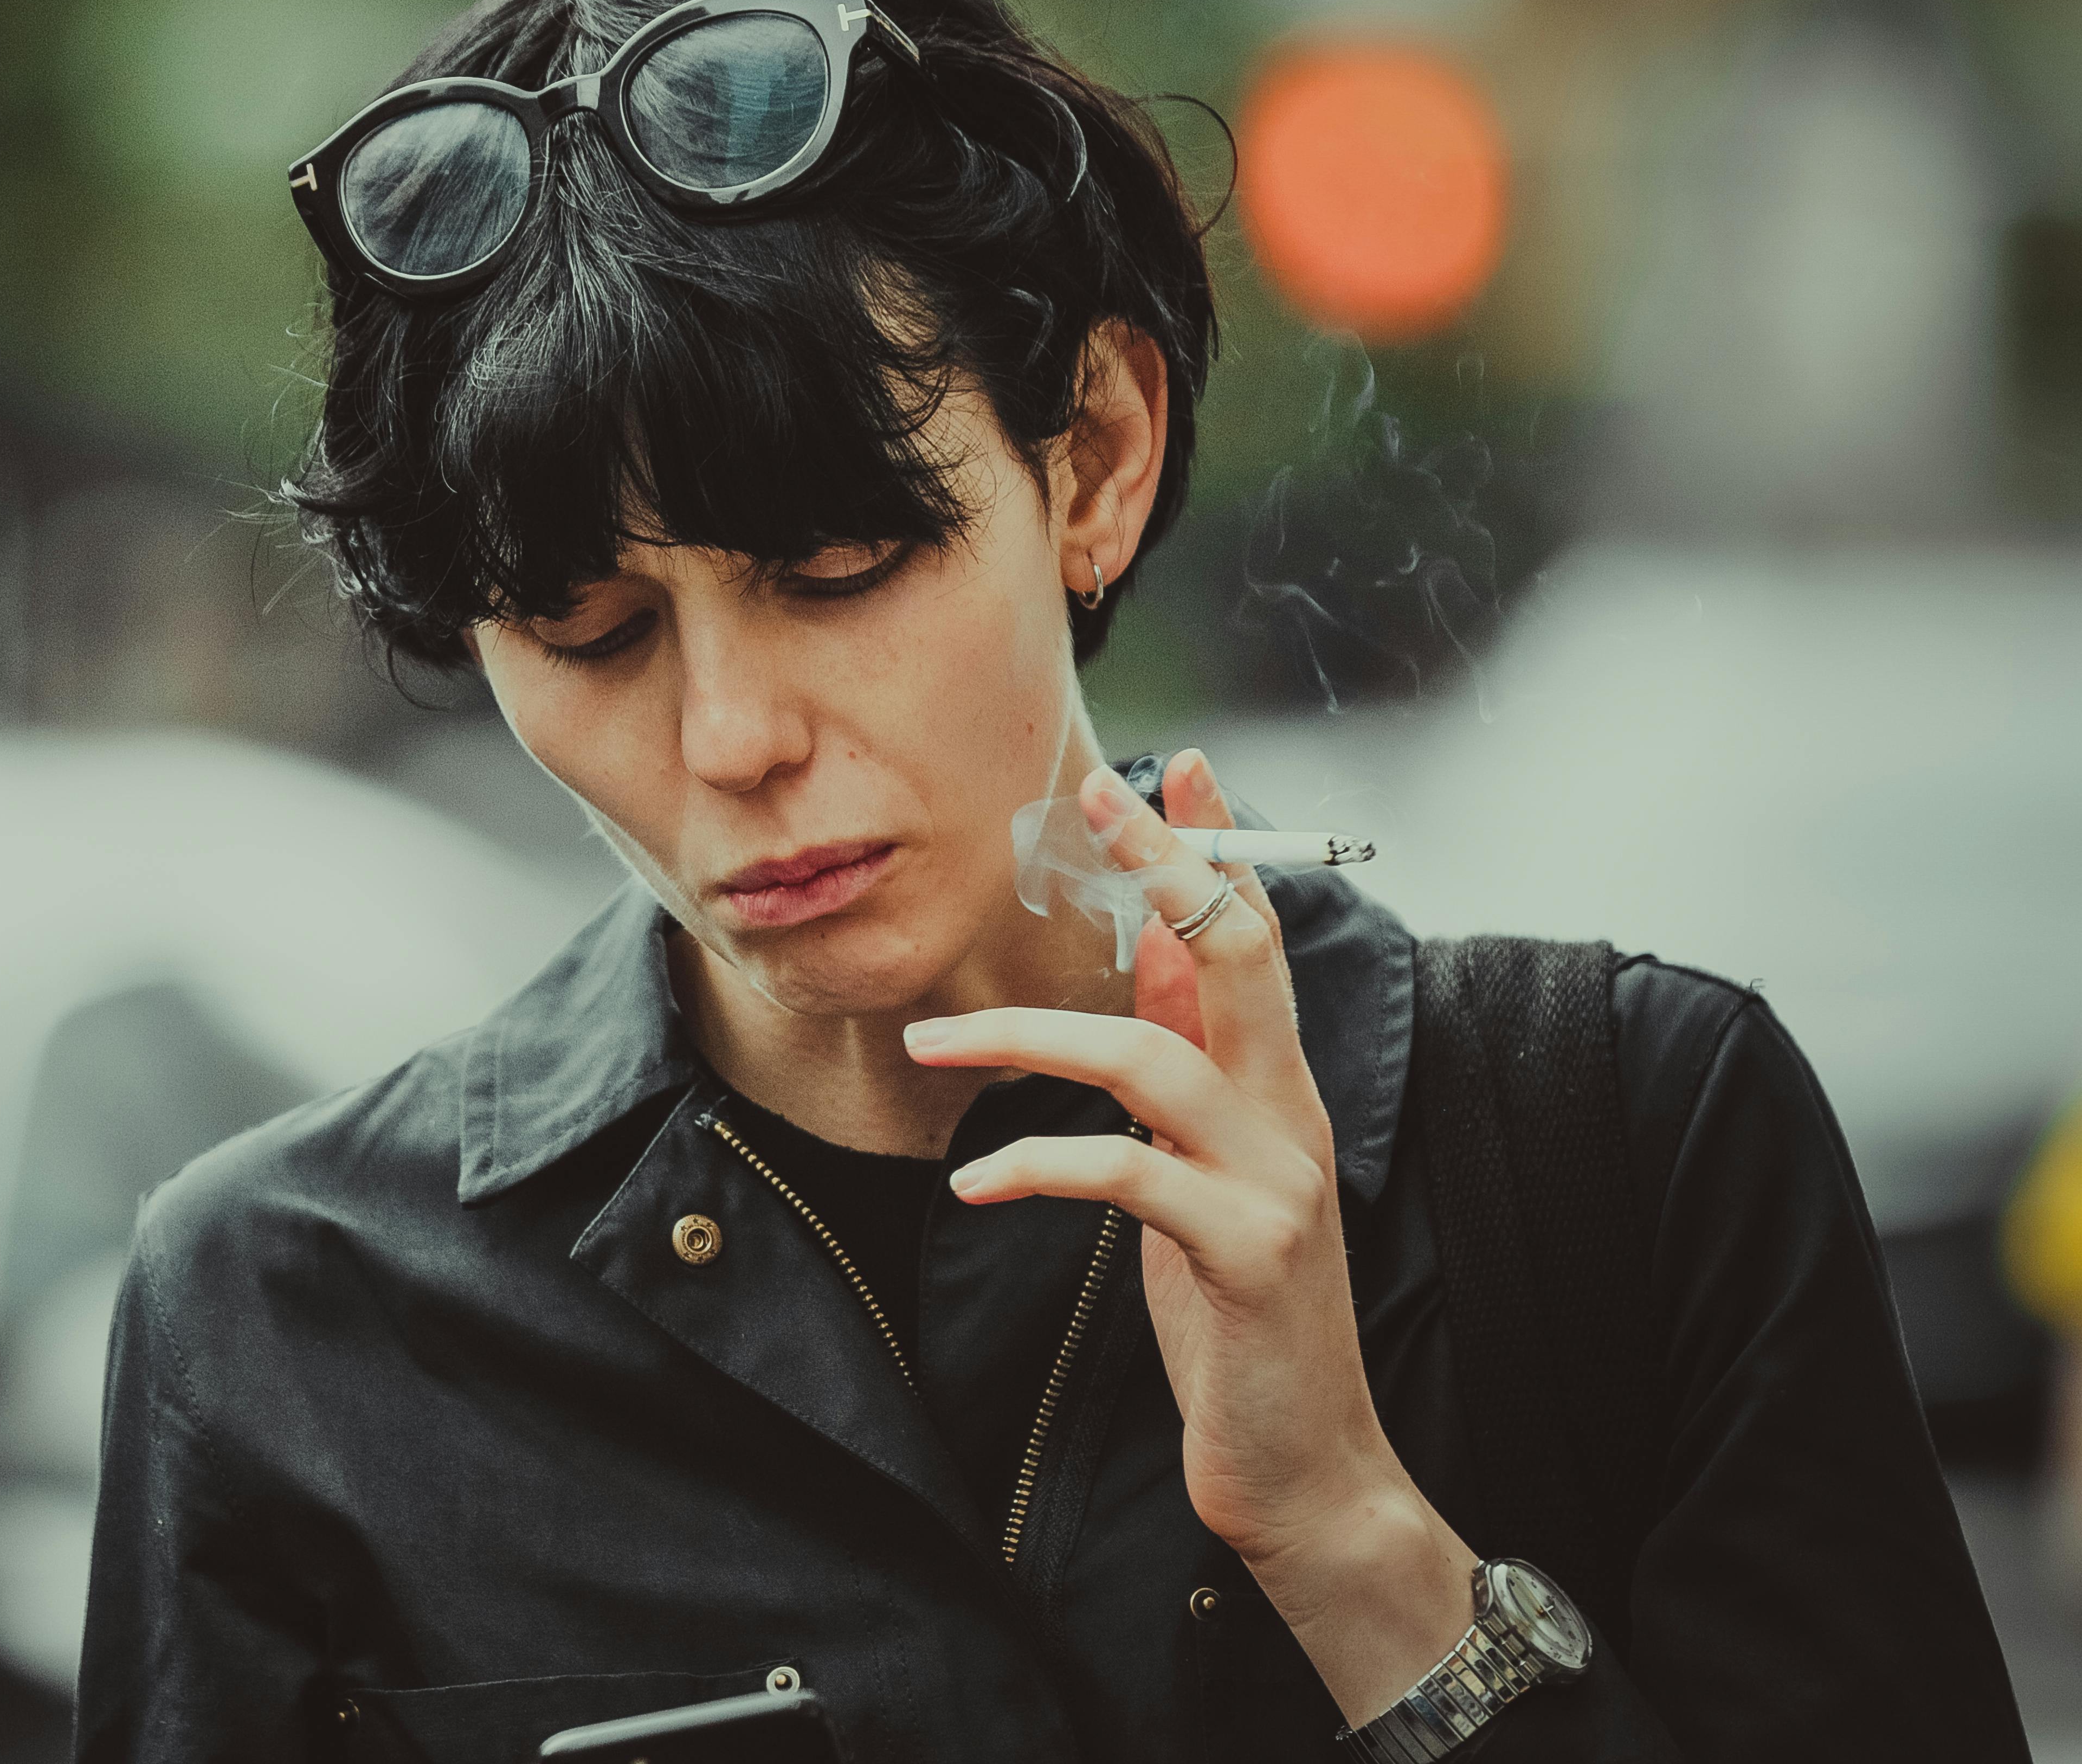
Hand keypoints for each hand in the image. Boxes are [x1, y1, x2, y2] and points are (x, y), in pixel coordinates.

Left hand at [906, 750, 1475, 1723]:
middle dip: (1168, 868)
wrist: (1308, 1469)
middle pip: (1236, 956)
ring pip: (1153, 1057)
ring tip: (930, 1047)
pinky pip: (1128, 1174)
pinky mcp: (1247, 1255)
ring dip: (1026, 1036)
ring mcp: (1277, 1183)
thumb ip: (1186, 1068)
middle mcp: (1289, 1119)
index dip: (1216, 852)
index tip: (1179, 769)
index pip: (1251, 941)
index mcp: (1276, 1094)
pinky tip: (975, 1184)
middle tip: (1097, 800)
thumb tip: (1154, 957)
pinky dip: (1039, 1166)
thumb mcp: (1202, 1176)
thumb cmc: (1241, 1320)